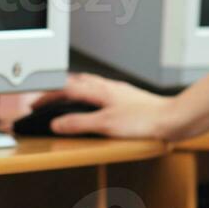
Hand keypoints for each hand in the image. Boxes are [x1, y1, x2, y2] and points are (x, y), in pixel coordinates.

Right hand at [31, 73, 178, 139]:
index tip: (36, 104)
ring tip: (66, 99)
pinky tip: (97, 106)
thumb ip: (80, 123)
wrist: (172, 119)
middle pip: (78, 83)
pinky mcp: (130, 100)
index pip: (67, 88)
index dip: (48, 96)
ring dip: (75, 91)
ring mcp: (120, 92)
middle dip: (60, 90)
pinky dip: (91, 97)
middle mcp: (109, 87)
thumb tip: (57, 124)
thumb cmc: (144, 120)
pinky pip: (103, 93)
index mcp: (100, 90)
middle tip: (46, 100)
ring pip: (91, 86)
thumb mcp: (105, 124)